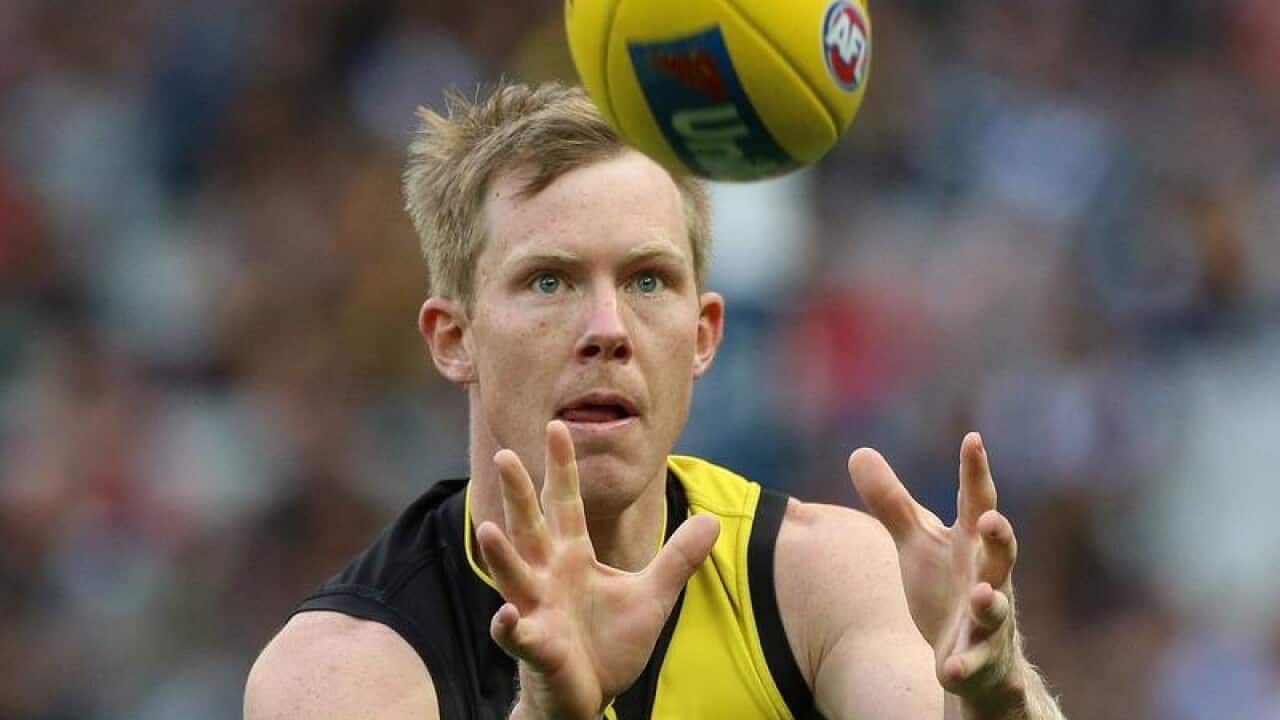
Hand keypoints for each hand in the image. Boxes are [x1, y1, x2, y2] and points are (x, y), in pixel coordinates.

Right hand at [477, 421, 720, 719]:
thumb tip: (713, 519)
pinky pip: (519, 636)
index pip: (564, 504)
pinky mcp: (537, 648)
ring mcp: (537, 611)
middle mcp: (547, 577)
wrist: (589, 696)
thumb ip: (678, 558)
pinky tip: (507, 617)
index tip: (557, 426)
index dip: (561, 467)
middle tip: (505, 455)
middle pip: (530, 528)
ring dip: (499, 555)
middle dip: (518, 494)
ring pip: (513, 577)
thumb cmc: (609, 643)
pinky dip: (511, 627)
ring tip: (486, 530)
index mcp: (572, 558)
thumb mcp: (652, 595)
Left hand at [848, 433, 1024, 704]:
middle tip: (991, 520)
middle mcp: (987, 578)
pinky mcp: (981, 661)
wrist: (975, 658)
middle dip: (999, 537)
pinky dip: (966, 666)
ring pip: (996, 610)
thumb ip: (891, 502)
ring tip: (982, 595)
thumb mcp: (917, 543)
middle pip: (999, 554)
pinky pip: (976, 664)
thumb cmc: (948, 589)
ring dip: (991, 603)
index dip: (975, 472)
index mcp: (970, 544)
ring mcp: (988, 622)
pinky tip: (951, 670)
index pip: (976, 502)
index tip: (972, 439)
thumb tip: (858, 451)